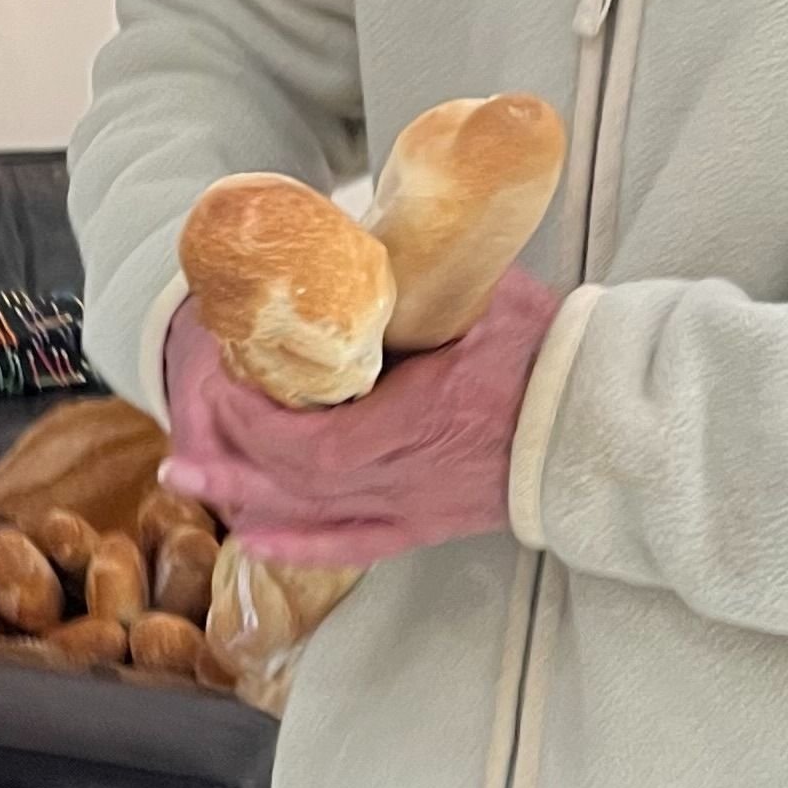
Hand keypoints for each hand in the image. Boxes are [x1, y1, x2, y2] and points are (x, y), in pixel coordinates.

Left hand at [159, 269, 562, 569]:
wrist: (609, 418)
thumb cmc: (552, 351)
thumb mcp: (480, 297)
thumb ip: (414, 280)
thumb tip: (351, 241)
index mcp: (424, 418)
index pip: (319, 442)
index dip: (261, 427)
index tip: (228, 387)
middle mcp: (413, 474)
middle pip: (301, 484)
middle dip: (234, 466)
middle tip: (178, 452)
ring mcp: (422, 505)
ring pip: (317, 517)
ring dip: (248, 503)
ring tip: (191, 487)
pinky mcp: (435, 522)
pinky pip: (357, 545)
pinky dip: (302, 545)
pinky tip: (259, 539)